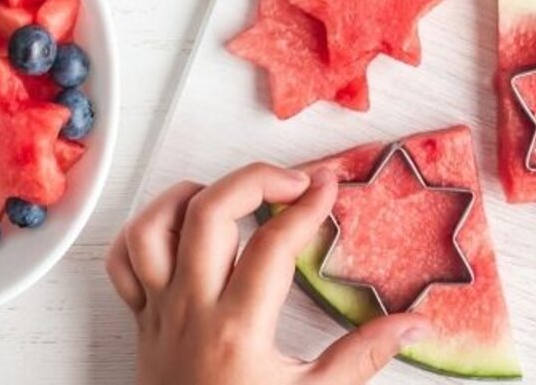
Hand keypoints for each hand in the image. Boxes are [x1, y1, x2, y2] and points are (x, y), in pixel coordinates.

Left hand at [106, 164, 429, 384]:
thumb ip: (363, 355)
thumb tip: (413, 324)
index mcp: (237, 330)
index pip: (274, 244)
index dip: (308, 204)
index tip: (329, 185)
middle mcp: (191, 309)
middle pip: (210, 213)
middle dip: (255, 180)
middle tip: (292, 182)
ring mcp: (159, 310)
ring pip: (153, 227)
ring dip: (193, 195)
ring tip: (233, 195)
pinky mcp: (141, 317)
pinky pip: (122, 259)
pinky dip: (148, 228)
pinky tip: (182, 224)